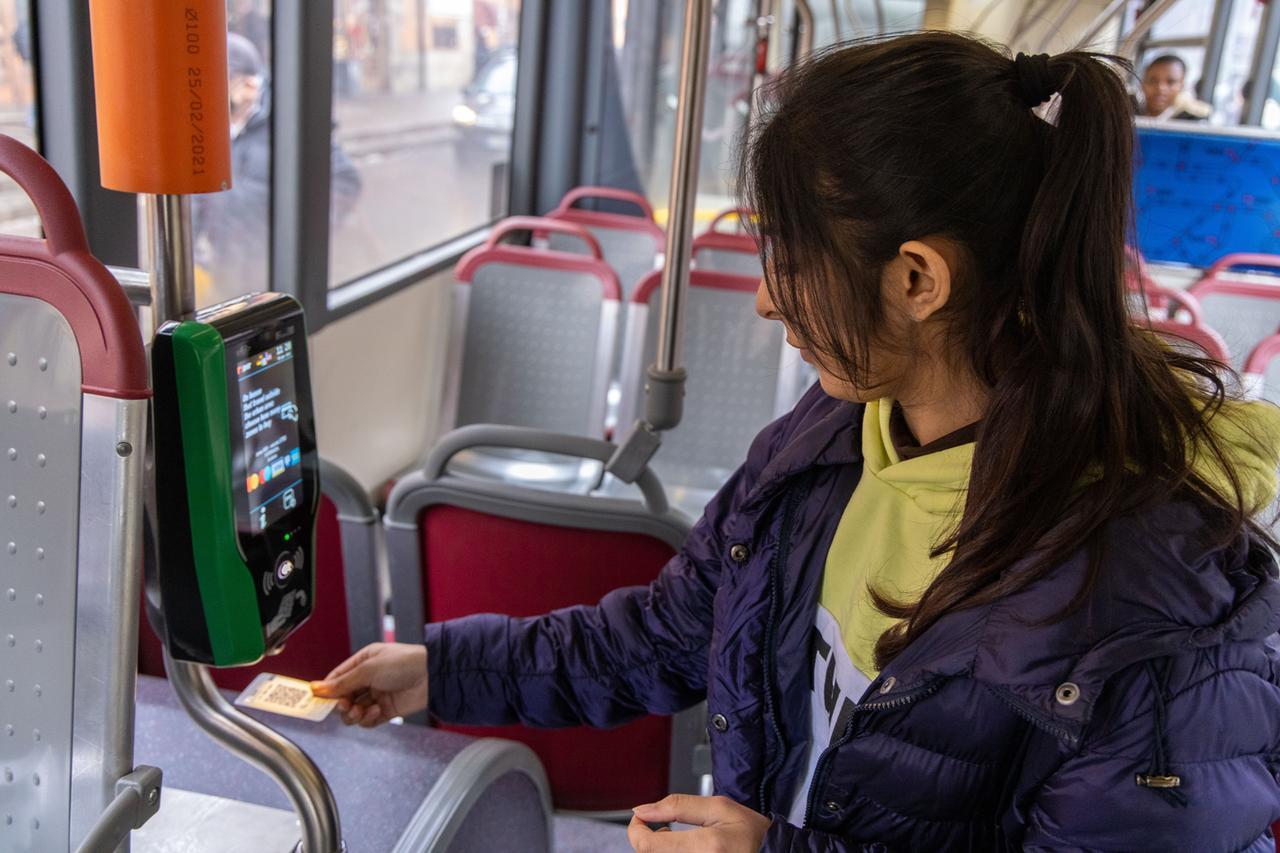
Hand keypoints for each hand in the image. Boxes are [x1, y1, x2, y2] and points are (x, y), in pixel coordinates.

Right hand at [310, 642, 427, 727]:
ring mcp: (377, 695)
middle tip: (345, 706)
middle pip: (344, 697)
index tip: (316, 700)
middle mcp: (369, 679)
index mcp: (363, 661)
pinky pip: (368, 720)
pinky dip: (367, 719)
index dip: (327, 689)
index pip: (338, 677)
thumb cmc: (403, 663)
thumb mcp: (368, 669)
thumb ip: (343, 682)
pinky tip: (375, 712)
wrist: (432, 676)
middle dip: (342, 704)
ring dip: (353, 714)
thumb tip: (318, 688)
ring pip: (354, 712)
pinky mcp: (386, 710)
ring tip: (360, 711)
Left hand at [628, 795, 771, 851]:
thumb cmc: (753, 835)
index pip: (647, 845)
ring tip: (672, 838)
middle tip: (662, 825)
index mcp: (705, 847)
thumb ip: (678, 806)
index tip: (641, 817)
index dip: (636, 829)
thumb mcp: (719, 807)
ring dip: (657, 849)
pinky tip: (682, 850)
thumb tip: (643, 809)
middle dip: (647, 838)